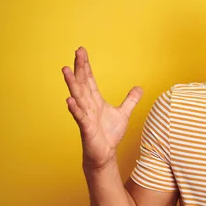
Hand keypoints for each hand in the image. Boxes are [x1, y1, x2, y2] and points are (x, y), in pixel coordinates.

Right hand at [62, 47, 142, 169]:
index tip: (82, 51)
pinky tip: (69, 100)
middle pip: (82, 83)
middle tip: (77, 51)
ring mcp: (85, 116)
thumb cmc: (109, 134)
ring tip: (65, 70)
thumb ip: (130, 100)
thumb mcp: (123, 114)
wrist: (105, 154)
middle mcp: (88, 105)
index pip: (89, 79)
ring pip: (78, 97)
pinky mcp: (86, 129)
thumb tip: (140, 88)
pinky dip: (75, 109)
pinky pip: (79, 117)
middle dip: (79, 67)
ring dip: (72, 84)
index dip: (86, 66)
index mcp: (95, 100)